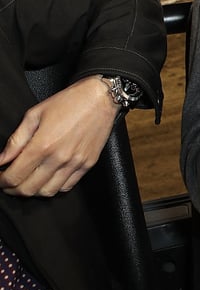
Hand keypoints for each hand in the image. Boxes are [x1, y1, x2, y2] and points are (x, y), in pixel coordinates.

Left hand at [0, 76, 119, 196]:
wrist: (101, 98)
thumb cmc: (69, 102)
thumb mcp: (35, 114)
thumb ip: (16, 140)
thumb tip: (2, 159)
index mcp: (43, 144)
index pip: (14, 176)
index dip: (1, 181)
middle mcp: (59, 157)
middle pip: (29, 189)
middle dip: (13, 190)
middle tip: (8, 183)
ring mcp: (75, 163)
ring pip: (48, 192)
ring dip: (33, 191)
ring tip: (28, 182)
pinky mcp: (88, 164)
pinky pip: (67, 186)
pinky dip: (53, 187)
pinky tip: (48, 178)